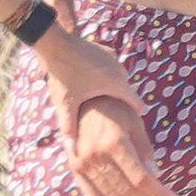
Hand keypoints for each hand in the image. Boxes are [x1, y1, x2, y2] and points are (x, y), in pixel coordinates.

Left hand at [32, 25, 146, 147]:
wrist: (55, 43)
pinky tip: (98, 82)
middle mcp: (118, 70)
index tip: (139, 123)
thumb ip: (70, 127)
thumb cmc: (62, 75)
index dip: (137, 114)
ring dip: (116, 88)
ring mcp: (113, 59)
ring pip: (120, 78)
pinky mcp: (105, 51)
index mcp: (114, 84)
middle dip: (124, 103)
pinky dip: (109, 76)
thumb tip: (71, 152)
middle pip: (127, 91)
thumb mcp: (66, 104)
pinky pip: (112, 68)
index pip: (135, 102)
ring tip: (109, 100)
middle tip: (122, 116)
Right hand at [66, 96, 181, 195]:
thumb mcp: (136, 123)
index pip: (141, 179)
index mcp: (115, 143)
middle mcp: (96, 156)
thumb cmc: (114, 109)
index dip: (160, 194)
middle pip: (127, 191)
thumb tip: (156, 177)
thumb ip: (145, 151)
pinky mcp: (75, 170)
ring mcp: (83, 165)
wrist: (82, 102)